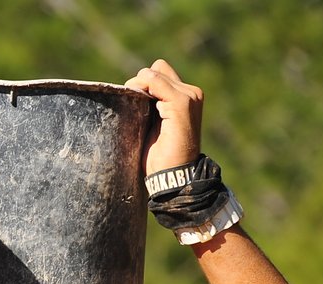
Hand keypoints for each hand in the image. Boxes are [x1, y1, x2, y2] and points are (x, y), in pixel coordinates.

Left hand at [125, 59, 202, 173]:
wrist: (174, 174)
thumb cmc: (161, 156)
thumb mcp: (154, 125)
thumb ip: (150, 105)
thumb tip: (131, 89)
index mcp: (185, 97)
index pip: (158, 73)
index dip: (141, 84)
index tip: (132, 104)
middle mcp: (191, 92)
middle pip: (155, 69)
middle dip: (139, 84)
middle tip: (133, 108)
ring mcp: (189, 96)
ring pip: (154, 72)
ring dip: (139, 86)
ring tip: (137, 111)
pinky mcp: (181, 103)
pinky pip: (155, 81)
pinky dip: (142, 89)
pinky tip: (140, 109)